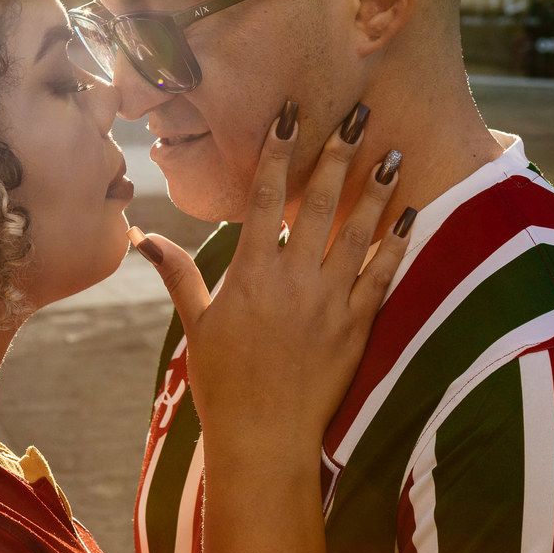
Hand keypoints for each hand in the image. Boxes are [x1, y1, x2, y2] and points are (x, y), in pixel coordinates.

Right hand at [129, 102, 412, 468]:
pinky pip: (381, 276)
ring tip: (392, 152)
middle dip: (339, 154)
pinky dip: (397, 244)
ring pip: (358, 232)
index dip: (277, 153)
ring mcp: (330, 302)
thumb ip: (178, 274)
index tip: (290, 115)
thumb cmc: (223, 382)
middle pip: (320, 203)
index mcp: (251, 274)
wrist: (264, 438)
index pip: (265, 198)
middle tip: (358, 113)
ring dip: (377, 190)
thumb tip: (143, 236)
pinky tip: (410, 216)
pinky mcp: (357, 327)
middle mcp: (294, 279)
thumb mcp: (196, 325)